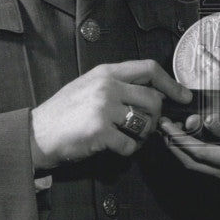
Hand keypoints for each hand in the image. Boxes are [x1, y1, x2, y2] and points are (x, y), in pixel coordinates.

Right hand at [31, 60, 190, 171]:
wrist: (36, 133)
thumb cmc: (63, 113)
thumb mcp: (88, 86)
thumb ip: (116, 85)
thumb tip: (151, 93)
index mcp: (105, 72)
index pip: (149, 69)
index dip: (171, 83)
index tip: (183, 96)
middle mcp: (107, 86)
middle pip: (153, 99)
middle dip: (156, 117)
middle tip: (146, 126)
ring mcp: (104, 108)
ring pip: (146, 123)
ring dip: (142, 136)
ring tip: (128, 137)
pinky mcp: (100, 132)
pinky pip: (130, 145)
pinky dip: (127, 150)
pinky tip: (115, 148)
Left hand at [159, 91, 219, 210]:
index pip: (202, 152)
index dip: (181, 140)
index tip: (168, 125)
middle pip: (190, 161)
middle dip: (173, 144)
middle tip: (162, 126)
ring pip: (196, 166)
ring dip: (181, 151)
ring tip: (171, 133)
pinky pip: (206, 168)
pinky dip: (193, 156)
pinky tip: (191, 147)